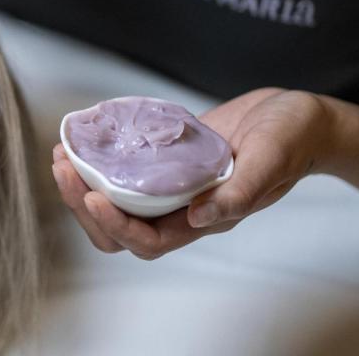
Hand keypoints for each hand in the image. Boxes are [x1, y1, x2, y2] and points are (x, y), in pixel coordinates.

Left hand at [51, 88, 332, 259]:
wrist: (296, 118)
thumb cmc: (292, 138)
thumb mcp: (272, 158)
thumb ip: (243, 191)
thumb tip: (200, 219)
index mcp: (207, 217)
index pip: (148, 241)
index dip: (116, 225)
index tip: (93, 195)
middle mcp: (182, 208)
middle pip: (120, 229)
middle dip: (84, 205)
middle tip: (63, 168)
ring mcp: (171, 184)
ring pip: (115, 201)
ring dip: (83, 184)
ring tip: (63, 153)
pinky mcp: (165, 160)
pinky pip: (123, 171)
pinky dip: (99, 160)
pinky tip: (84, 138)